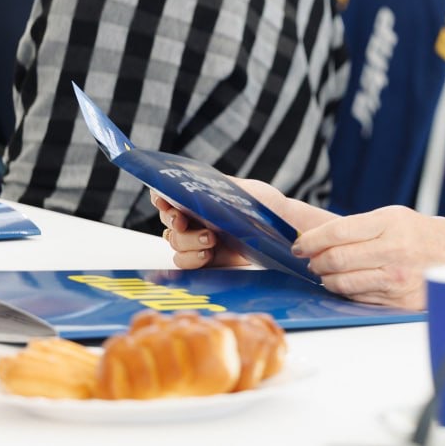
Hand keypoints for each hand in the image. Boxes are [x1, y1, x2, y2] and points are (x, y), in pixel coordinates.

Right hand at [152, 178, 286, 269]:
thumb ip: (221, 187)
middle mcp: (194, 218)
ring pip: (175, 242)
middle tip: (183, 221)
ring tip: (210, 239)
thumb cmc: (266, 207)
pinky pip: (184, 263)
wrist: (284, 231)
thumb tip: (199, 183)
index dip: (160, 197)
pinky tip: (207, 255)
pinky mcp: (206, 260)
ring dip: (187, 241)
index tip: (163, 199)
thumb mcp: (246, 190)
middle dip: (172, 220)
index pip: (169, 194)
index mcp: (200, 197)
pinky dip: (191, 259)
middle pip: (169, 220)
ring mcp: (198, 239)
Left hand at [292, 206, 444, 309]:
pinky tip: (349, 284)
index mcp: (392, 222)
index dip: (311, 239)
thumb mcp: (397, 218)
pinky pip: (359, 298)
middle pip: (336, 259)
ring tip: (327, 273)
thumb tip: (317, 232)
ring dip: (328, 279)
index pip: (337, 231)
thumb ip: (361, 226)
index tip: (301, 244)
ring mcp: (397, 278)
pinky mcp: (399, 301)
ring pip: (343, 283)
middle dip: (316, 261)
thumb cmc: (429, 237)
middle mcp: (394, 249)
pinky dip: (347, 292)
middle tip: (312, 260)